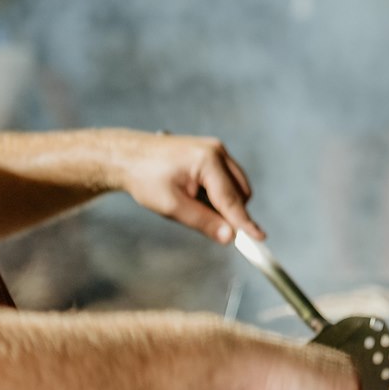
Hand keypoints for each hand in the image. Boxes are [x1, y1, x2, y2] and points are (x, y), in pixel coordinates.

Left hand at [116, 132, 261, 243]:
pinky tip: (193, 194)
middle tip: (202, 221)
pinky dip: (216, 194)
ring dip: (222, 203)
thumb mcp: (171, 206)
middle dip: (230, 212)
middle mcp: (217, 151)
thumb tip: (230, 237)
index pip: (232, 199)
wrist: (128, 157)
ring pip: (236, 187)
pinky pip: (226, 180)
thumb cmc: (146, 178)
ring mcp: (216, 150)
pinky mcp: (212, 154)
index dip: (245, 223)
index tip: (260, 239)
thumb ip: (203, 222)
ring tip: (191, 203)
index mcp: (208, 160)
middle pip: (240, 193)